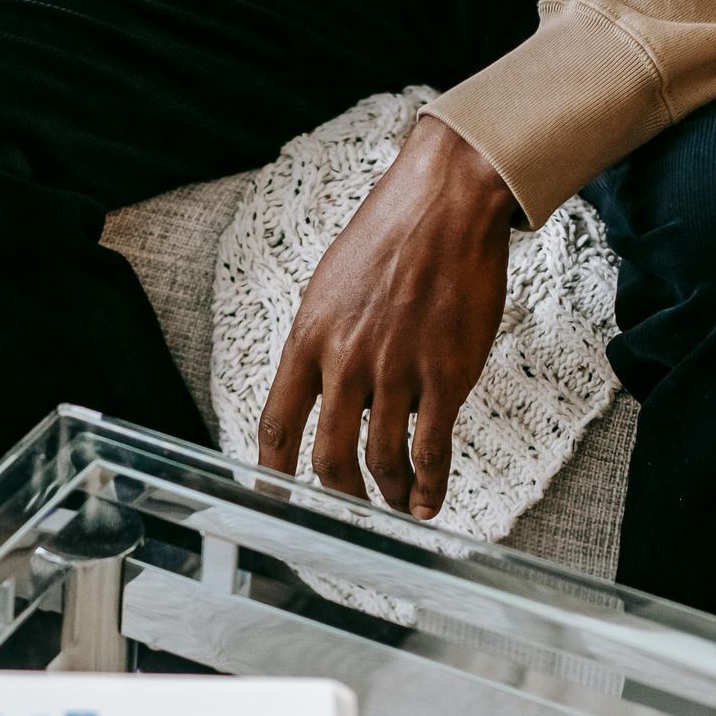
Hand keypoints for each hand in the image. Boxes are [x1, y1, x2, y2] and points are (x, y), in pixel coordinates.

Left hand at [257, 116, 517, 520]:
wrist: (447, 203)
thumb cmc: (389, 237)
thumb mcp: (330, 286)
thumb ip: (322, 341)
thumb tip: (322, 393)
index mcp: (309, 337)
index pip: (276, 424)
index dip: (268, 474)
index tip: (269, 503)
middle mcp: (346, 361)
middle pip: (328, 458)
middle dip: (339, 497)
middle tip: (349, 512)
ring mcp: (397, 371)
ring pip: (382, 461)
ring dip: (390, 495)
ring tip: (397, 507)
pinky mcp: (447, 375)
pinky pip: (431, 449)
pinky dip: (431, 485)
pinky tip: (430, 502)